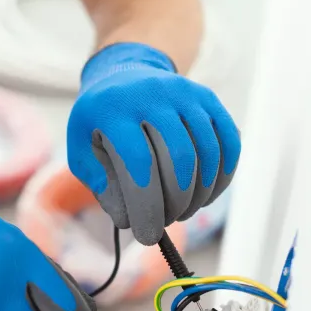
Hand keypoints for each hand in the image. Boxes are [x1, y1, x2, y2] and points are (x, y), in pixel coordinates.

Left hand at [67, 42, 240, 245]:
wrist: (123, 74)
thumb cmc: (100, 122)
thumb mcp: (82, 149)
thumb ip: (99, 184)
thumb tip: (128, 218)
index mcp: (114, 108)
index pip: (139, 163)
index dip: (146, 205)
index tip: (147, 236)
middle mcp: (153, 94)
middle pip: (178, 158)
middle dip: (175, 202)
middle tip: (164, 222)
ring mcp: (186, 93)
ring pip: (207, 152)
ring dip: (199, 194)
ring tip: (182, 212)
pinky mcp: (209, 100)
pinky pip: (228, 142)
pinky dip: (222, 176)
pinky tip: (206, 197)